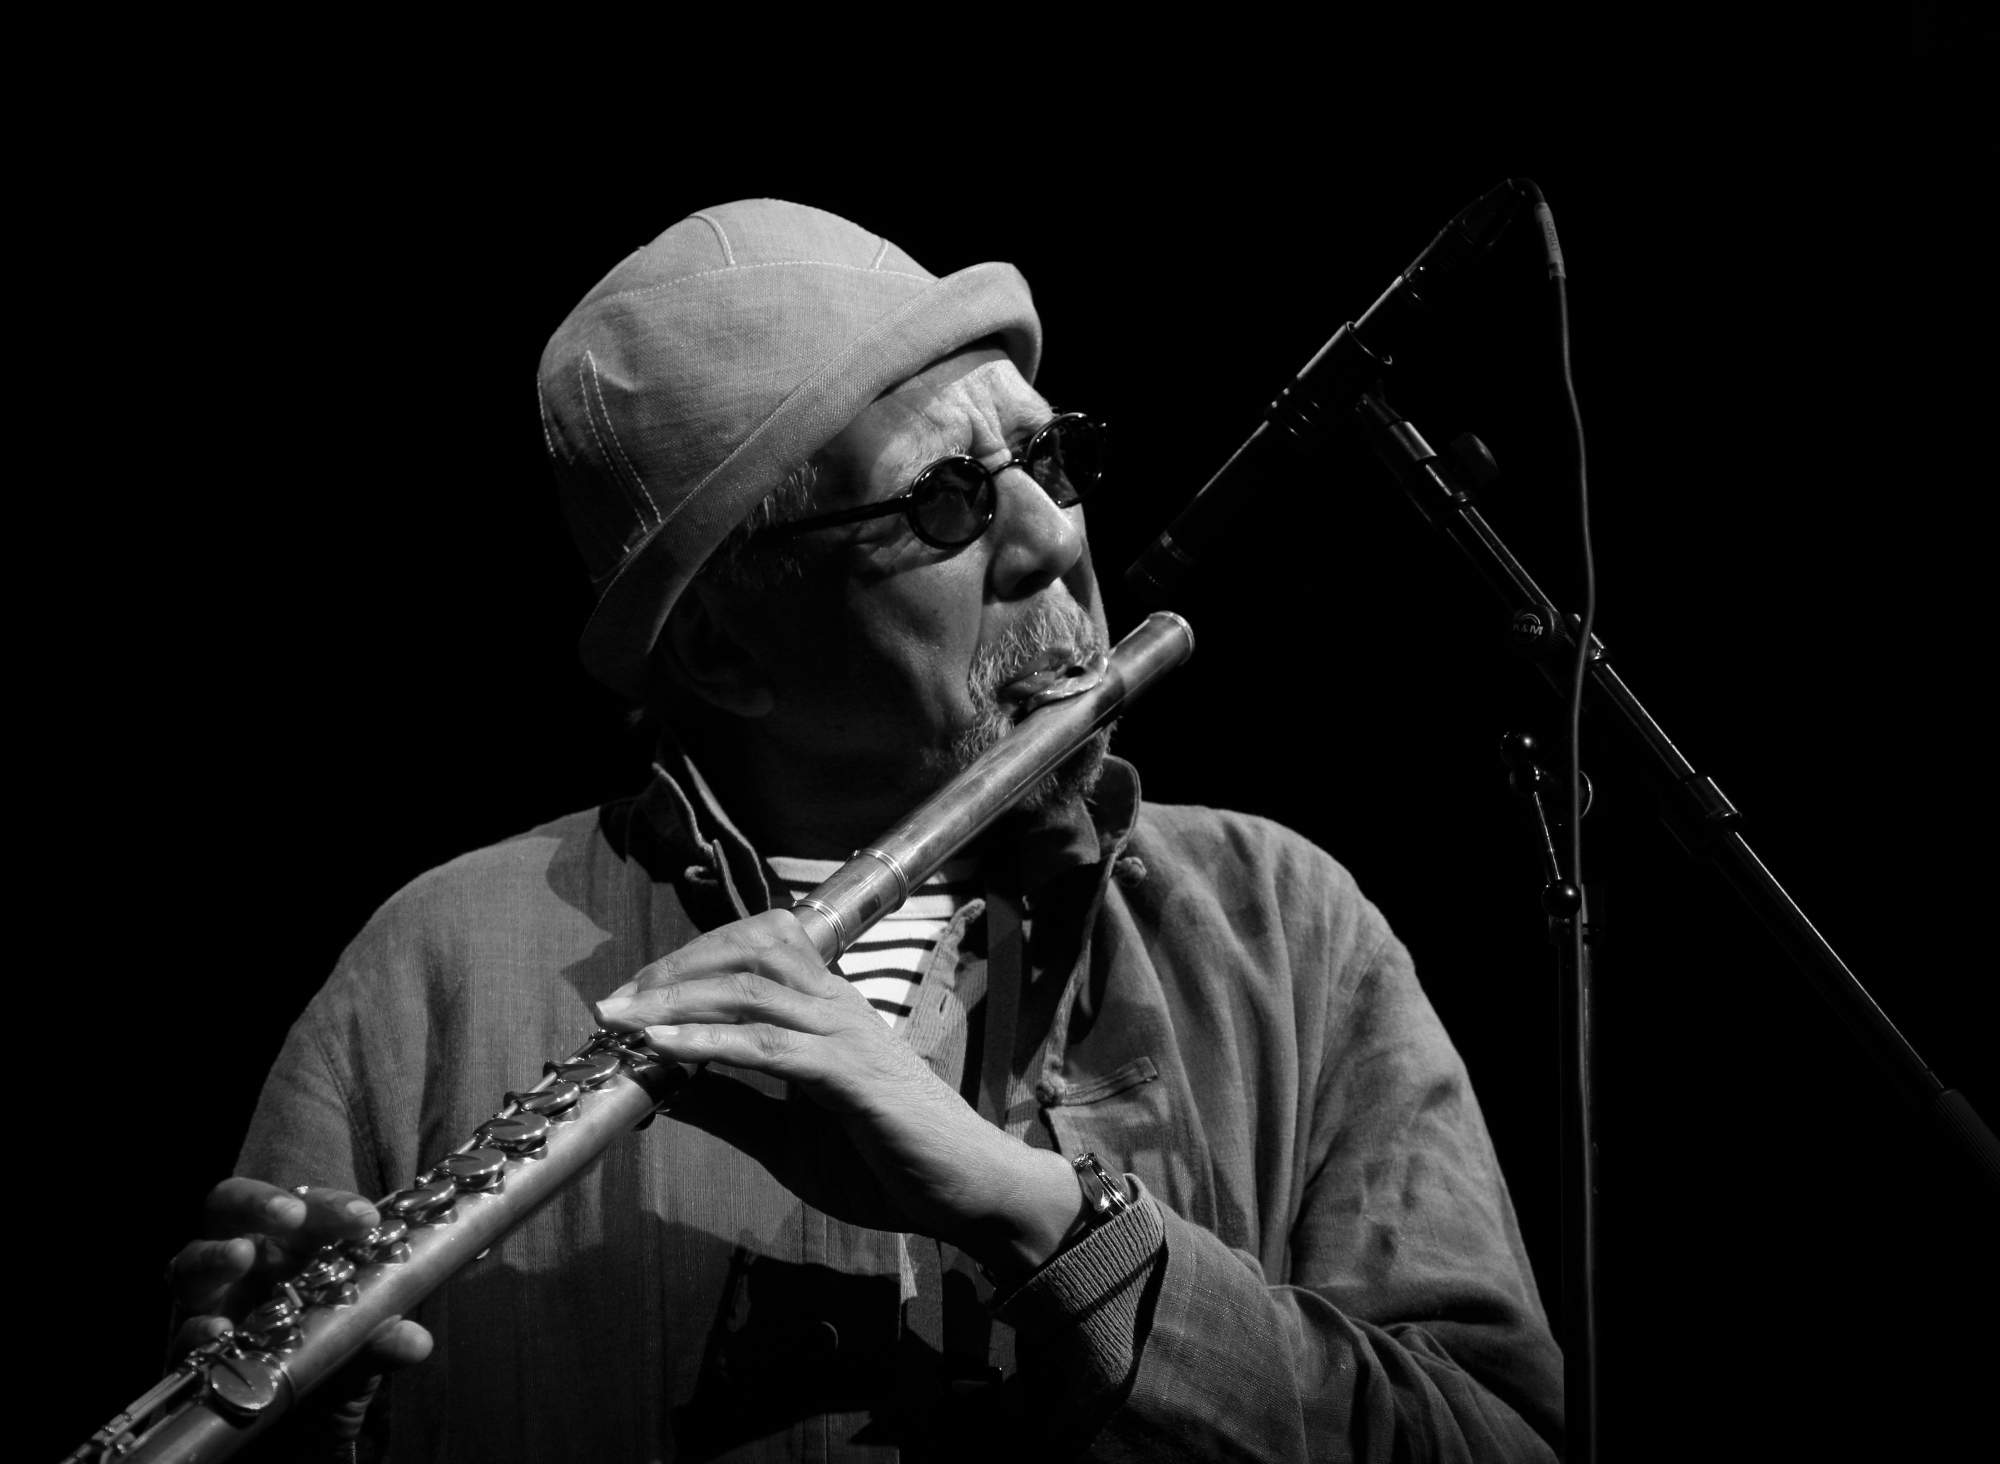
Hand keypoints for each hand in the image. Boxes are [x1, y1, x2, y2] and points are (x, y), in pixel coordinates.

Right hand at [168, 1179, 432, 1445]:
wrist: (299, 1432)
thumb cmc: (331, 1363)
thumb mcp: (363, 1350)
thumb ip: (383, 1341)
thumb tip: (415, 1342)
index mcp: (295, 1247)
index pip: (307, 1207)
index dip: (333, 1205)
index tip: (364, 1219)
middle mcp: (248, 1263)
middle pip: (231, 1207)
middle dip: (258, 1202)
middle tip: (291, 1213)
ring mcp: (211, 1301)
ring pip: (192, 1260)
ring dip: (216, 1254)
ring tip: (241, 1256)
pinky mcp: (187, 1348)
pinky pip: (182, 1331)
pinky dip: (196, 1328)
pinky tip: (217, 1332)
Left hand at [594, 910, 1078, 1282]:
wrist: (968, 1196)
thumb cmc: (890, 1164)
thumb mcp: (787, 1140)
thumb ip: (733, 1109)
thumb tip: (664, 1091)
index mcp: (826, 1011)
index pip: (756, 947)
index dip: (690, 959)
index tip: (632, 997)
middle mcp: (837, 1007)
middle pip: (748, 950)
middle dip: (674, 968)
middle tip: (615, 1004)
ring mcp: (847, 1036)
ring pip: (752, 989)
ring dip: (677, 998)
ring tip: (623, 1018)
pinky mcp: (852, 1076)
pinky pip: (771, 1048)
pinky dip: (710, 1043)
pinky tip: (665, 1049)